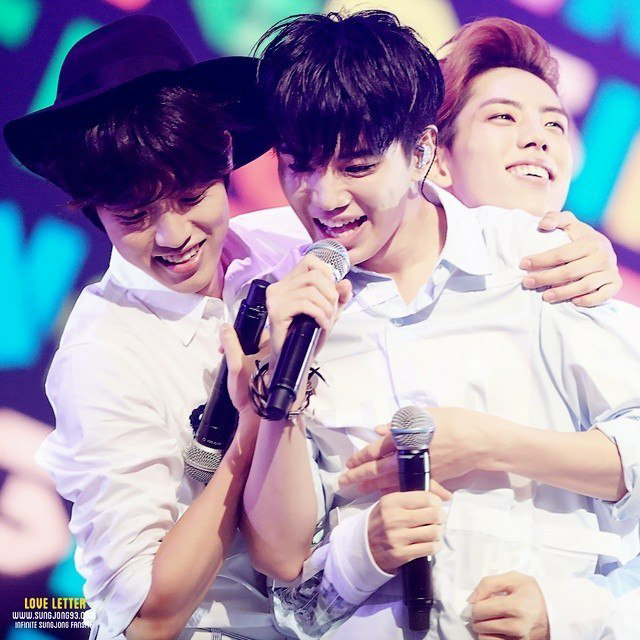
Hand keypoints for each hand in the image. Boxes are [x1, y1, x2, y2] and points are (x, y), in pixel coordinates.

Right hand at [219, 323, 265, 413]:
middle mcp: (276, 354)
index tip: (225, 344)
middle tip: (224, 355)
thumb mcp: (235, 363)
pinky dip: (245, 365)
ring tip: (230, 366)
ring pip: (253, 353)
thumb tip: (224, 326)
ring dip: (239, 356)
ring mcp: (273, 365)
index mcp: (273, 347)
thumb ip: (229, 343)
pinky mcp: (269, 375)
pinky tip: (238, 373)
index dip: (238, 334)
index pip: (255, 331)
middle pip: (253, 342)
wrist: (254, 417)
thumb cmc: (247, 389)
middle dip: (237, 347)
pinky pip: (255, 363)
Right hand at [266, 254, 351, 362]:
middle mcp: (278, 287)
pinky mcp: (276, 312)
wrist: (293, 358)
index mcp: (288, 282)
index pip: (310, 261)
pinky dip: (319, 315)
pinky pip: (305, 305)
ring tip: (327, 320)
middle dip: (330, 294)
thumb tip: (346, 283)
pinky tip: (321, 324)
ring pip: (311, 292)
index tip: (331, 293)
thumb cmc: (307, 335)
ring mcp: (275, 299)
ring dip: (326, 308)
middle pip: (314, 277)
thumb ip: (338, 297)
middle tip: (332, 311)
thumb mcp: (328, 312)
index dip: (327, 274)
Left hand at [340, 407, 491, 490]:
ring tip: (359, 491)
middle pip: (377, 468)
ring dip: (373, 485)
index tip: (350, 462)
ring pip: (390, 480)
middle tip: (344, 481)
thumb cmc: (454, 422)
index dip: (360, 457)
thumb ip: (400, 423)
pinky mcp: (431, 478)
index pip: (376, 449)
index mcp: (405, 437)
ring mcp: (419, 470)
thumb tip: (379, 430)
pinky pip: (409, 486)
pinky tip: (386, 494)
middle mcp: (409, 456)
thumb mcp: (426, 415)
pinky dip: (396, 490)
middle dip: (358, 476)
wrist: (479, 441)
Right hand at [367, 490, 444, 572]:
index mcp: (392, 501)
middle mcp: (394, 518)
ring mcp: (397, 537)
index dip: (437, 501)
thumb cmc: (381, 521)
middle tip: (439, 519)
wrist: (362, 545)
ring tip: (435, 531)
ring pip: (434, 532)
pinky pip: (429, 548)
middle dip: (441, 517)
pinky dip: (435, 546)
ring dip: (439, 532)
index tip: (436, 505)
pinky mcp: (401, 554)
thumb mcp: (391, 504)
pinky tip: (432, 543)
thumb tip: (444, 495)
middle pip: (434, 514)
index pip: (426, 497)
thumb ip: (412, 497)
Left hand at [468, 571, 549, 639]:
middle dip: (479, 615)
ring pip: (484, 638)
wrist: (554, 611)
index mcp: (516, 606)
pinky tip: (497, 627)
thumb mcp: (513, 578)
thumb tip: (470, 600)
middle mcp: (518, 627)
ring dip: (484, 627)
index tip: (481, 600)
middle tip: (487, 608)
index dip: (476, 604)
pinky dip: (491, 636)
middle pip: (480, 625)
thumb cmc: (532, 592)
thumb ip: (488, 584)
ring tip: (492, 618)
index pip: (480, 610)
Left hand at [521, 210, 620, 306]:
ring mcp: (610, 271)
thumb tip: (543, 224)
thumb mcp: (568, 223)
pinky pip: (603, 296)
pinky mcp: (616, 283)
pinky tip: (573, 301)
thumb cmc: (578, 237)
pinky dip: (588, 300)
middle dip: (546, 278)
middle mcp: (603, 256)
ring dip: (563, 293)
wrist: (602, 247)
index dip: (540, 260)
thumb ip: (555, 218)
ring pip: (585, 286)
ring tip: (545, 296)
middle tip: (528, 283)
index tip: (523, 264)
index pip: (561, 254)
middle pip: (570, 272)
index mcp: (591, 242)